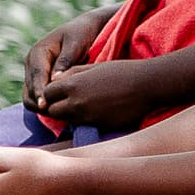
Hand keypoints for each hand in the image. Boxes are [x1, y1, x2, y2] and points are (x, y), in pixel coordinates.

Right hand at [24, 7, 110, 107]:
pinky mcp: (42, 79)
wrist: (85, 29)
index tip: (44, 106)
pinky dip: (45, 104)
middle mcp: (32, 63)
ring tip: (58, 115)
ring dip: (40, 105)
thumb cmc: (82, 34)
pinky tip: (60, 110)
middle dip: (38, 102)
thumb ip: (65, 60)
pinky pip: (38, 95)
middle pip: (29, 88)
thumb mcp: (75, 43)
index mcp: (38, 52)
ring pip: (30, 94)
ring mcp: (35, 72)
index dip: (39, 92)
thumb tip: (55, 79)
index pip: (36, 75)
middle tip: (55, 115)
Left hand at [31, 54, 165, 133]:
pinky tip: (96, 113)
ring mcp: (89, 117)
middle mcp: (76, 103)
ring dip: (69, 115)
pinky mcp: (101, 127)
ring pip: (66, 121)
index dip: (50, 92)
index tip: (58, 91)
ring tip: (82, 106)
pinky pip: (84, 126)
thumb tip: (53, 80)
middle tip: (65, 101)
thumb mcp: (92, 67)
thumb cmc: (120, 72)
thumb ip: (69, 74)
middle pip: (52, 111)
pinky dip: (85, 121)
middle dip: (55, 106)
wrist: (148, 85)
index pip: (46, 94)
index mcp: (72, 85)